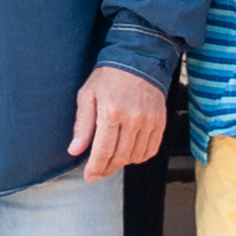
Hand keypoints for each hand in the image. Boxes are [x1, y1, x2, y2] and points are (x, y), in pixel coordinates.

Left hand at [68, 65, 170, 179]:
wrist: (137, 60)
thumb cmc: (109, 77)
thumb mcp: (87, 96)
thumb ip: (82, 125)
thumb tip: (74, 150)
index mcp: (111, 112)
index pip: (103, 151)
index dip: (95, 168)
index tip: (89, 176)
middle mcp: (132, 119)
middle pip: (120, 158)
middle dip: (106, 169)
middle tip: (98, 171)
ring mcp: (149, 121)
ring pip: (135, 157)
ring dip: (122, 163)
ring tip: (112, 160)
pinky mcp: (160, 122)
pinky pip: (151, 150)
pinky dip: (139, 157)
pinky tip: (129, 153)